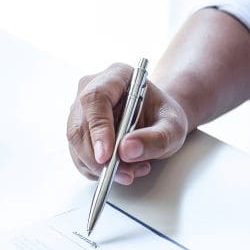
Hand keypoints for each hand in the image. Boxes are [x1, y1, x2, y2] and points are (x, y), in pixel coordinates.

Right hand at [66, 63, 188, 185]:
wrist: (156, 120)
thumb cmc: (163, 117)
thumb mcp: (172, 128)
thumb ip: (156, 138)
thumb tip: (127, 150)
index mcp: (116, 76)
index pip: (96, 98)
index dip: (98, 129)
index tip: (107, 155)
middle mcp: (91, 89)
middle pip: (80, 126)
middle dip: (99, 158)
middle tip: (124, 173)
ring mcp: (80, 111)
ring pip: (76, 144)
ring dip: (100, 166)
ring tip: (132, 170)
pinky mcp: (78, 132)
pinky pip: (79, 156)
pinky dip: (98, 170)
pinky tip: (121, 168)